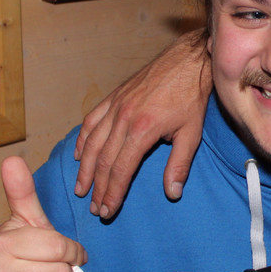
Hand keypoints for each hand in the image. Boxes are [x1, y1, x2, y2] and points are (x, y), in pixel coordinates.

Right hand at [74, 29, 209, 216]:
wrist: (187, 61)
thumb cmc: (191, 97)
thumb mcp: (191, 134)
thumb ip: (179, 165)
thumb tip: (172, 193)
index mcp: (142, 129)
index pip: (120, 169)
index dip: (112, 193)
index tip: (107, 210)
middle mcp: (123, 118)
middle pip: (102, 160)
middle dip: (97, 187)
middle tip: (93, 208)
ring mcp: (115, 106)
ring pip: (92, 142)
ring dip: (84, 168)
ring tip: (81, 188)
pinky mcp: (113, 96)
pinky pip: (91, 121)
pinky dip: (82, 140)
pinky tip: (79, 155)